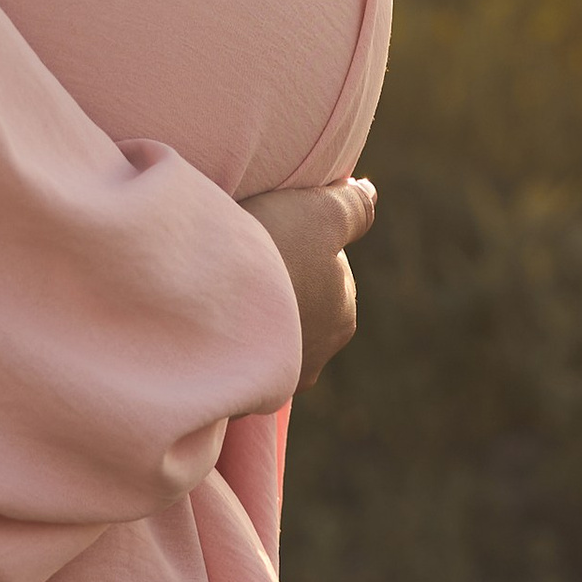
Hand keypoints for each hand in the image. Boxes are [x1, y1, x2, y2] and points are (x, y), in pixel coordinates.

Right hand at [241, 176, 375, 389]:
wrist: (212, 301)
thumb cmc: (272, 251)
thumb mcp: (320, 212)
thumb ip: (351, 205)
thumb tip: (370, 193)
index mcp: (344, 312)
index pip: (325, 267)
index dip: (296, 242)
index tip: (267, 233)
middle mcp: (321, 352)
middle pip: (300, 299)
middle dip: (279, 282)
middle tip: (246, 260)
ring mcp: (283, 376)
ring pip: (272, 327)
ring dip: (257, 310)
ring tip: (228, 289)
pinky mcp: (248, 388)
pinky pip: (246, 352)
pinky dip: (237, 336)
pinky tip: (220, 319)